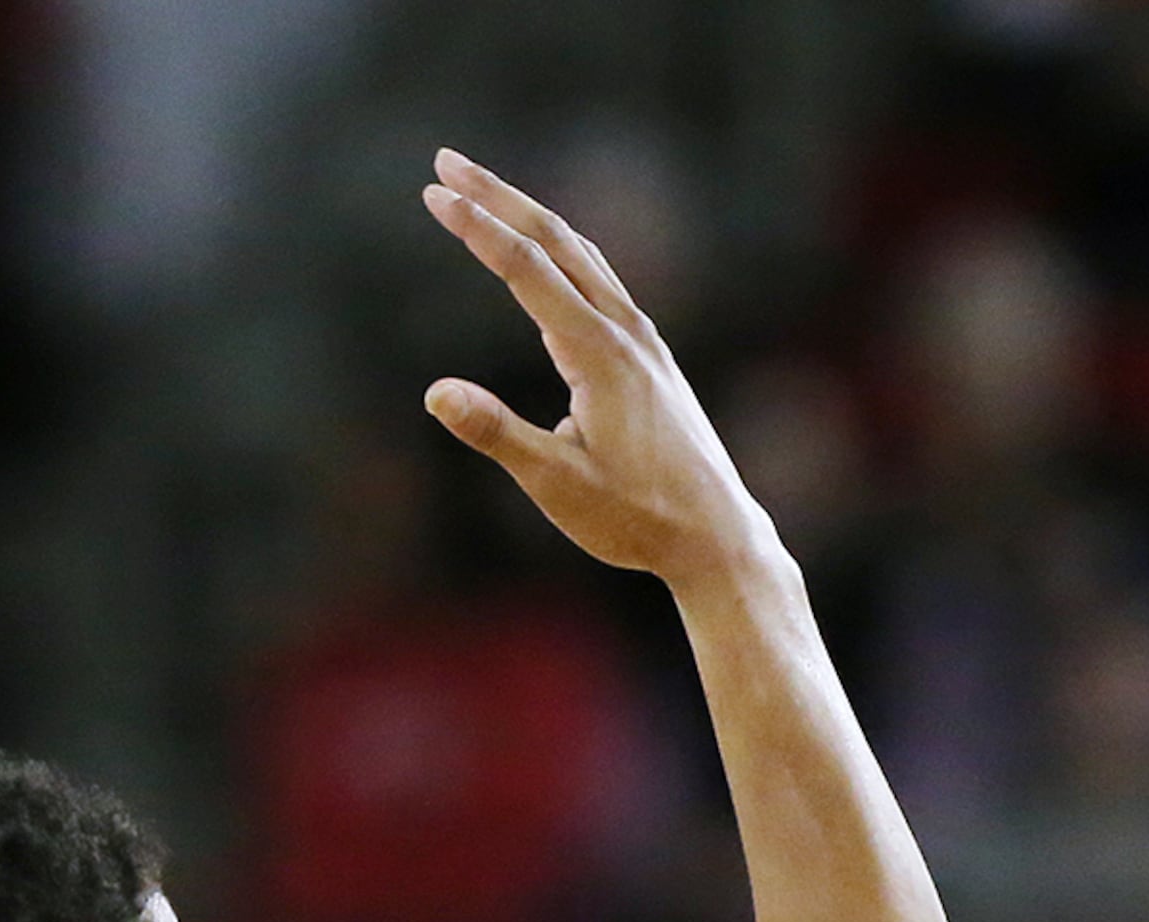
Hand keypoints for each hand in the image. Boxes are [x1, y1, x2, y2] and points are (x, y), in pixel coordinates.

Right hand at [421, 149, 779, 594]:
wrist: (714, 533)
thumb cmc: (635, 517)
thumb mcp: (556, 484)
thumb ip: (497, 433)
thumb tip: (436, 392)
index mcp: (599, 354)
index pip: (527, 270)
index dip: (477, 229)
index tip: (434, 195)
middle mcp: (625, 331)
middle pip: (555, 240)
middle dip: (499, 197)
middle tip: (446, 161)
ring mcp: (641, 340)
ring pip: (580, 254)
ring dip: (529, 217)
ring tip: (484, 194)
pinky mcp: (645, 357)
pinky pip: (596, 281)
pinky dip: (558, 252)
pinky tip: (543, 256)